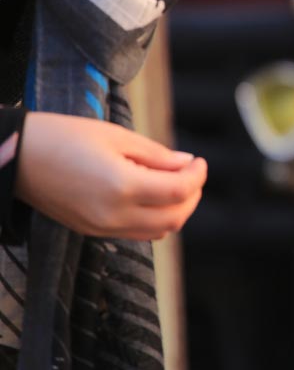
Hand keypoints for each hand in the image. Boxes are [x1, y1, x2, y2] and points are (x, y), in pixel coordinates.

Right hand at [15, 112, 207, 240]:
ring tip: (174, 182)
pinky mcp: (91, 231)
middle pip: (174, 217)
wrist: (16, 157)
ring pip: (158, 231)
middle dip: (192, 195)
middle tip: (191, 172)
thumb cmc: (64, 137)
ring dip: (175, 209)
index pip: (178, 192)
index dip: (197, 177)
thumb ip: (156, 155)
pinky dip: (154, 218)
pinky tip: (151, 195)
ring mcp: (101, 228)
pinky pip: (137, 233)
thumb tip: (185, 164)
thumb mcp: (115, 136)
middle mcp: (113, 215)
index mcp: (121, 187)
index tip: (199, 161)